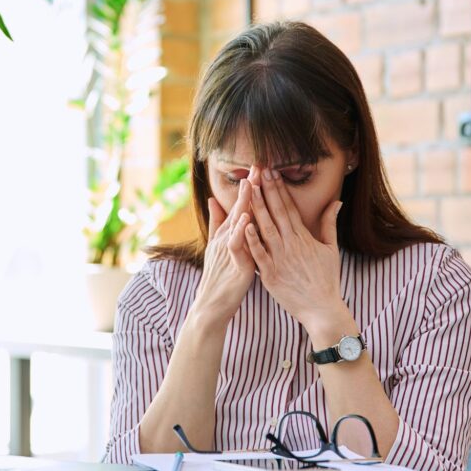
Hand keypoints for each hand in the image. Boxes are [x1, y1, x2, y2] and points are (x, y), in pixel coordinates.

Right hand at [193, 179, 255, 324]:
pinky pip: (236, 245)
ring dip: (244, 203)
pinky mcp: (233, 264)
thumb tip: (213, 200)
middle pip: (239, 208)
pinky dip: (241, 231)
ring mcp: (229, 250)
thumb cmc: (219, 277)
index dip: (249, 186)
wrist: (211, 305)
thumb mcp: (218, 247)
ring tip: (252, 184)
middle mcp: (227, 238)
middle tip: (257, 165)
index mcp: (228, 234)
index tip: (259, 167)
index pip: (240, 205)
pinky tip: (247, 218)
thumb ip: (217, 223)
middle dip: (248, 187)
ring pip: (237, 222)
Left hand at [245, 170, 351, 341]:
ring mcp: (280, 259)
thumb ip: (329, 224)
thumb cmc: (326, 280)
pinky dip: (251, 239)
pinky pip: (259, 254)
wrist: (322, 309)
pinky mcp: (270, 275)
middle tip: (257, 171)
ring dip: (256, 208)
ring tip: (248, 189)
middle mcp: (291, 245)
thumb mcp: (331, 249)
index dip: (279, 189)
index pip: (289, 208)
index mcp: (304, 238)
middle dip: (266, 191)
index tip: (272, 172)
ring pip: (265, 229)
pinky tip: (244, 224)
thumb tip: (336, 202)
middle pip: (276, 213)